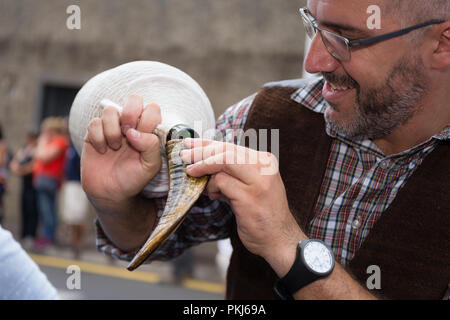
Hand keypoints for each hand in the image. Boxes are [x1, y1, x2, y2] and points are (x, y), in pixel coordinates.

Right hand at [81, 95, 161, 205]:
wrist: (110, 192)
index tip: (141, 136)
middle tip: (127, 132)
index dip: (147, 118)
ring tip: (114, 147)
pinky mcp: (94, 132)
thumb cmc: (133, 178)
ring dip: (112, 130)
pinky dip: (98, 137)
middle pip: (134, 99)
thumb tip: (133, 131)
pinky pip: (94, 123)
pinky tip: (102, 150)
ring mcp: (112, 127)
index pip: (152, 109)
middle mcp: (131, 125)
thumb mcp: (150, 166)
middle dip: (130, 113)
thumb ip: (151, 146)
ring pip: (110, 110)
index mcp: (147, 131)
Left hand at [180, 138, 306, 274]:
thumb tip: (204, 165)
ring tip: (192, 175)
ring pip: (222, 162)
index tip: (190, 143)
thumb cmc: (262, 214)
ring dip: (203, 169)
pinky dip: (211, 187)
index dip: (208, 143)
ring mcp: (258, 182)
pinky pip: (221, 183)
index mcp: (265, 161)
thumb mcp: (250, 187)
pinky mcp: (249, 197)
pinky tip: (211, 195)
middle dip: (201, 152)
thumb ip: (232, 174)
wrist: (280, 239)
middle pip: (226, 151)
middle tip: (184, 155)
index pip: (231, 146)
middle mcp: (264, 167)